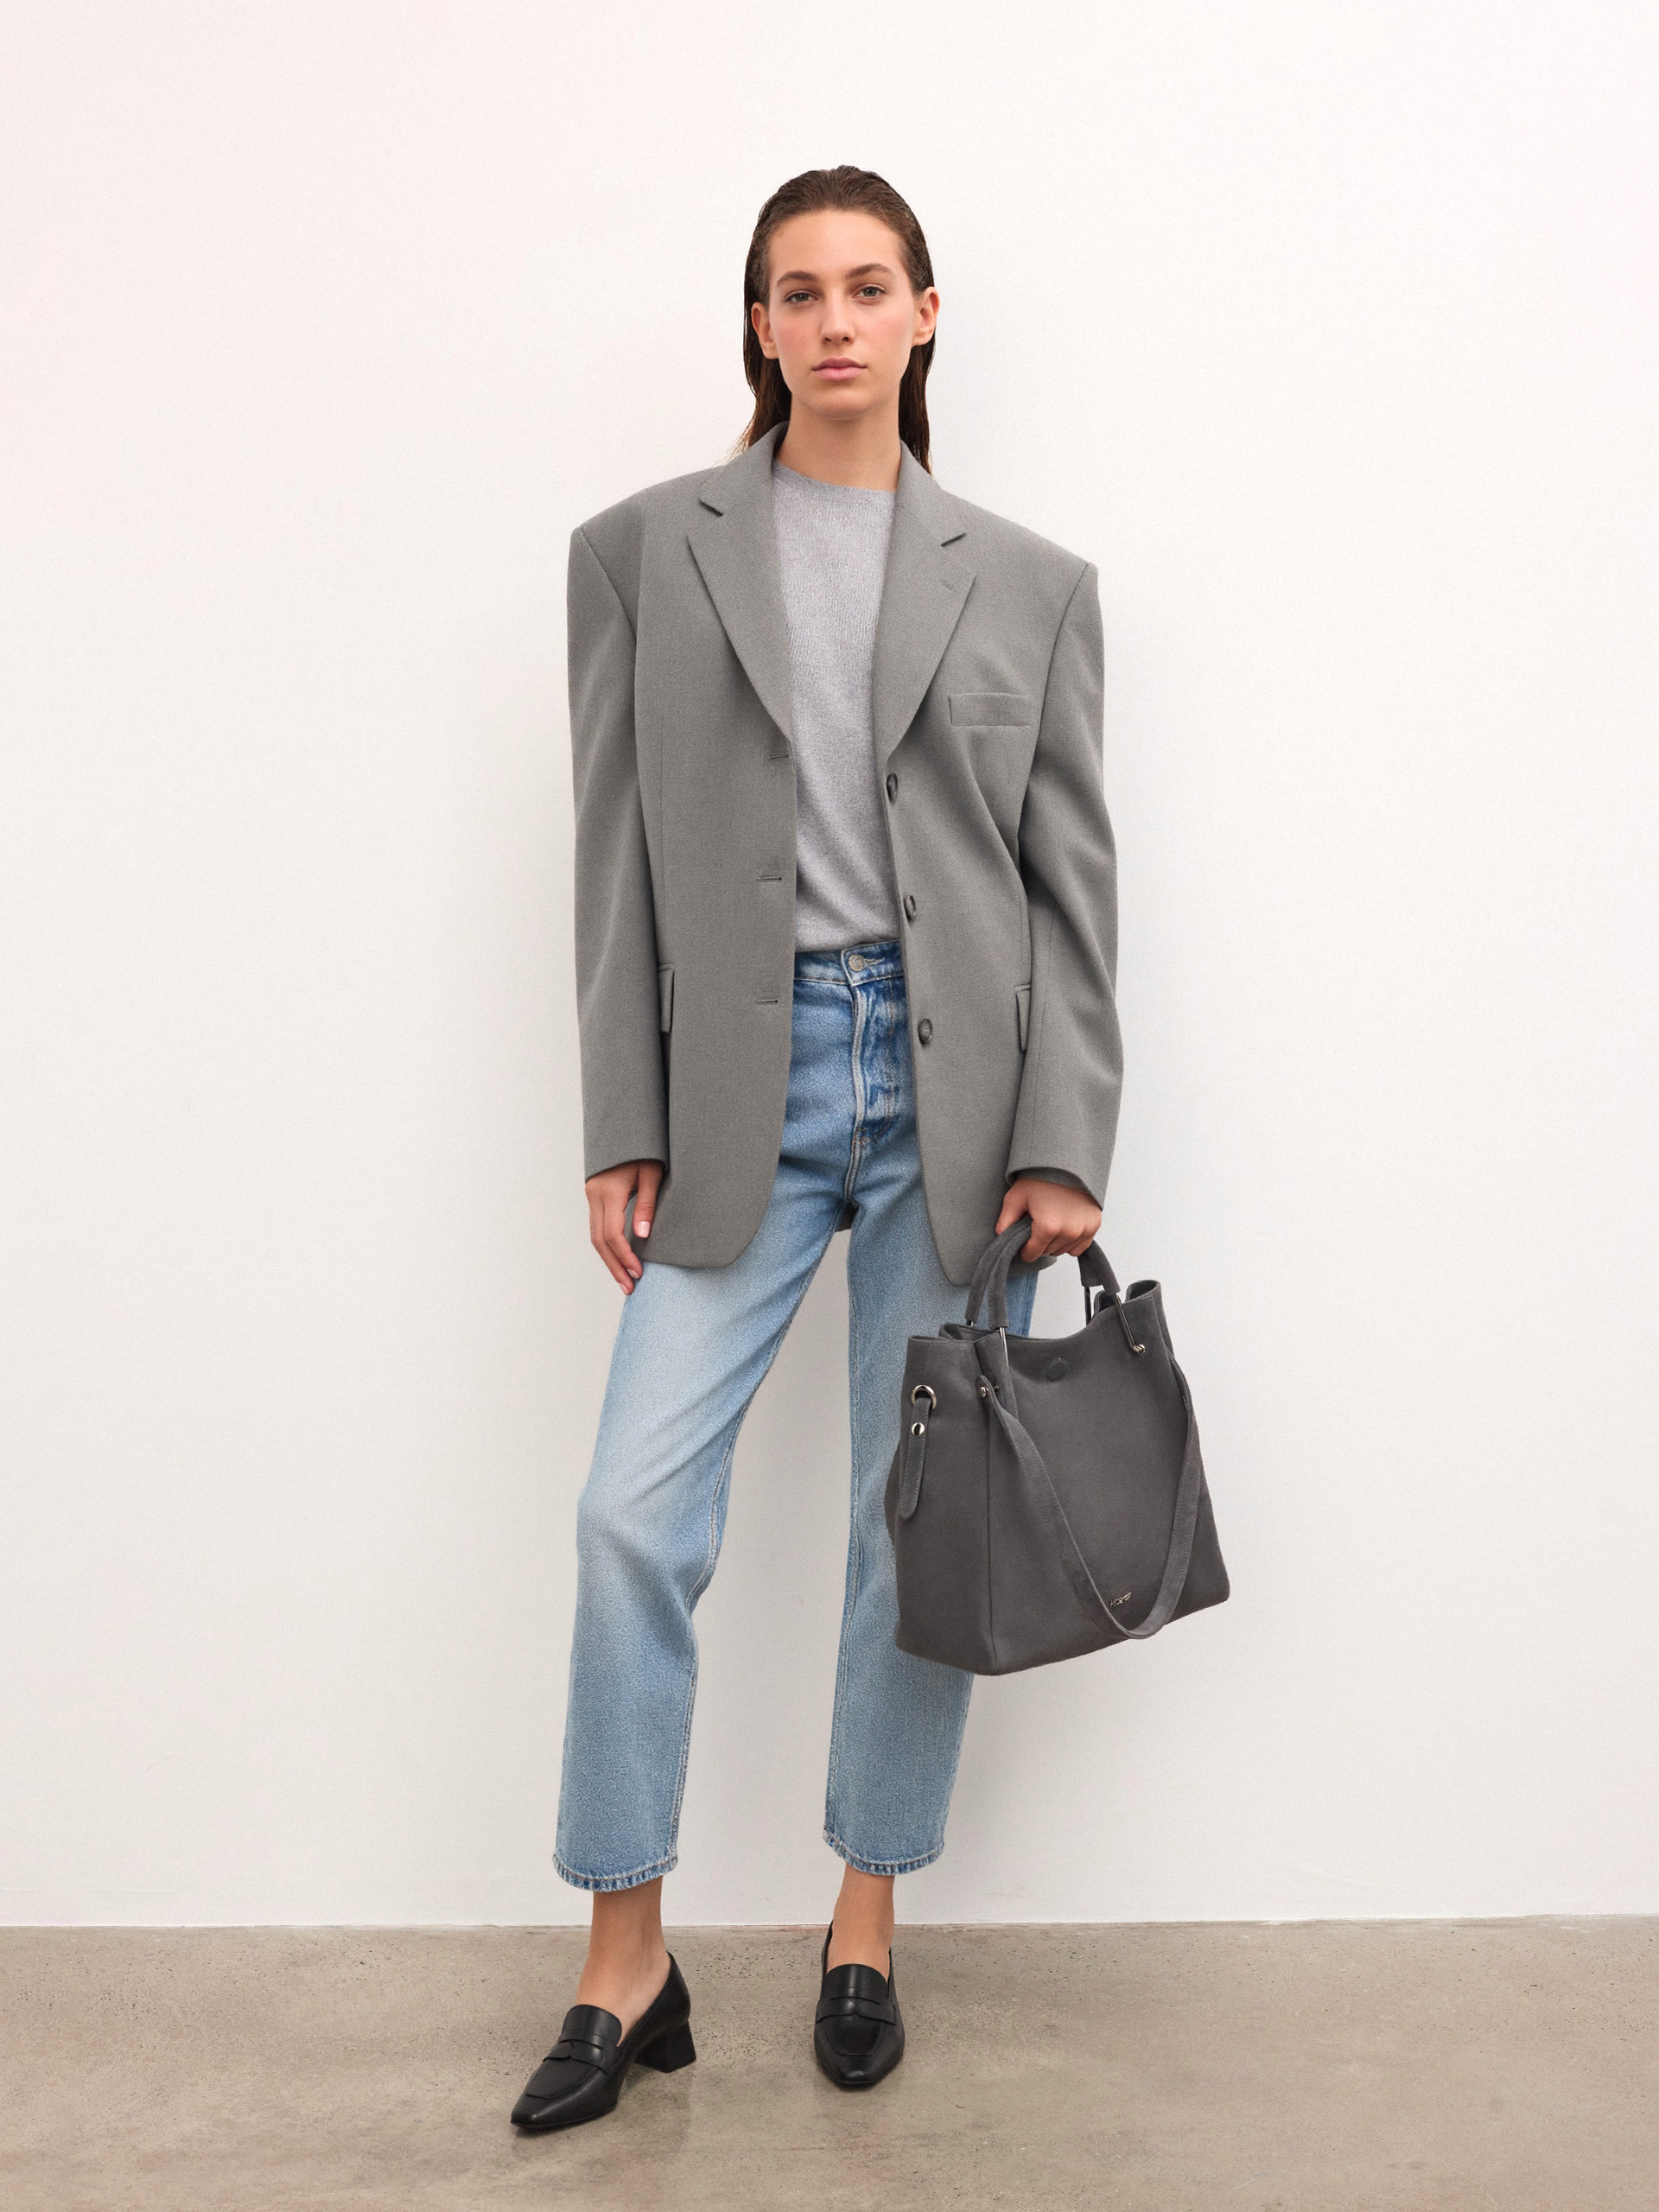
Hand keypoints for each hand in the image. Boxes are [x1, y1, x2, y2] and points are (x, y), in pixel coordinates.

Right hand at [585, 1160, 664, 1290]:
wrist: (627, 1128)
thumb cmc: (645, 1149)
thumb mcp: (652, 1174)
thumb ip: (646, 1204)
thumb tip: (642, 1236)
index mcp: (609, 1192)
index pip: (613, 1234)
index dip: (625, 1257)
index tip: (639, 1273)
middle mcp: (595, 1195)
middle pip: (599, 1241)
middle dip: (614, 1266)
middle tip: (630, 1288)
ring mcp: (592, 1195)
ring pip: (595, 1236)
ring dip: (609, 1259)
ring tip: (624, 1280)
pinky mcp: (595, 1196)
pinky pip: (597, 1226)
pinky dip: (607, 1246)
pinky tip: (618, 1258)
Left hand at [994, 1176, 1101, 1262]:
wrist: (1067, 1162)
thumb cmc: (1042, 1176)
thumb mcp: (1016, 1197)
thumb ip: (1005, 1221)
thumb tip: (1001, 1239)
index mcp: (1048, 1227)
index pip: (1032, 1254)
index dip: (1023, 1249)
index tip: (1022, 1241)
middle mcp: (1069, 1232)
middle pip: (1047, 1252)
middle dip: (1038, 1243)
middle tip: (1035, 1224)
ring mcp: (1084, 1229)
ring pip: (1062, 1250)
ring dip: (1054, 1242)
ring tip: (1050, 1221)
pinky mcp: (1094, 1225)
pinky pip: (1079, 1247)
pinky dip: (1071, 1241)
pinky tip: (1064, 1226)